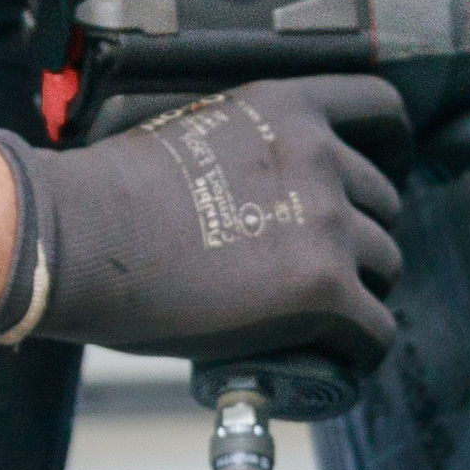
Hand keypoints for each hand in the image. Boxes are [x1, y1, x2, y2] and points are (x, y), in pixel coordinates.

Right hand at [0, 75, 410, 409]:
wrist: (79, 237)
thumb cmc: (110, 196)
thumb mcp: (197, 134)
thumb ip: (249, 152)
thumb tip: (261, 194)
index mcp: (287, 109)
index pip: (382, 109)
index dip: (390, 149)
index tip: (382, 173)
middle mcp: (318, 157)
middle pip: (384, 203)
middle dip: (361, 236)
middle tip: (323, 269)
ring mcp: (327, 222)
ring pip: (385, 267)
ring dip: (359, 293)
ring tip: (321, 321)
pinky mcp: (324, 289)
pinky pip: (375, 329)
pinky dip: (359, 349)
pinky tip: (335, 360)